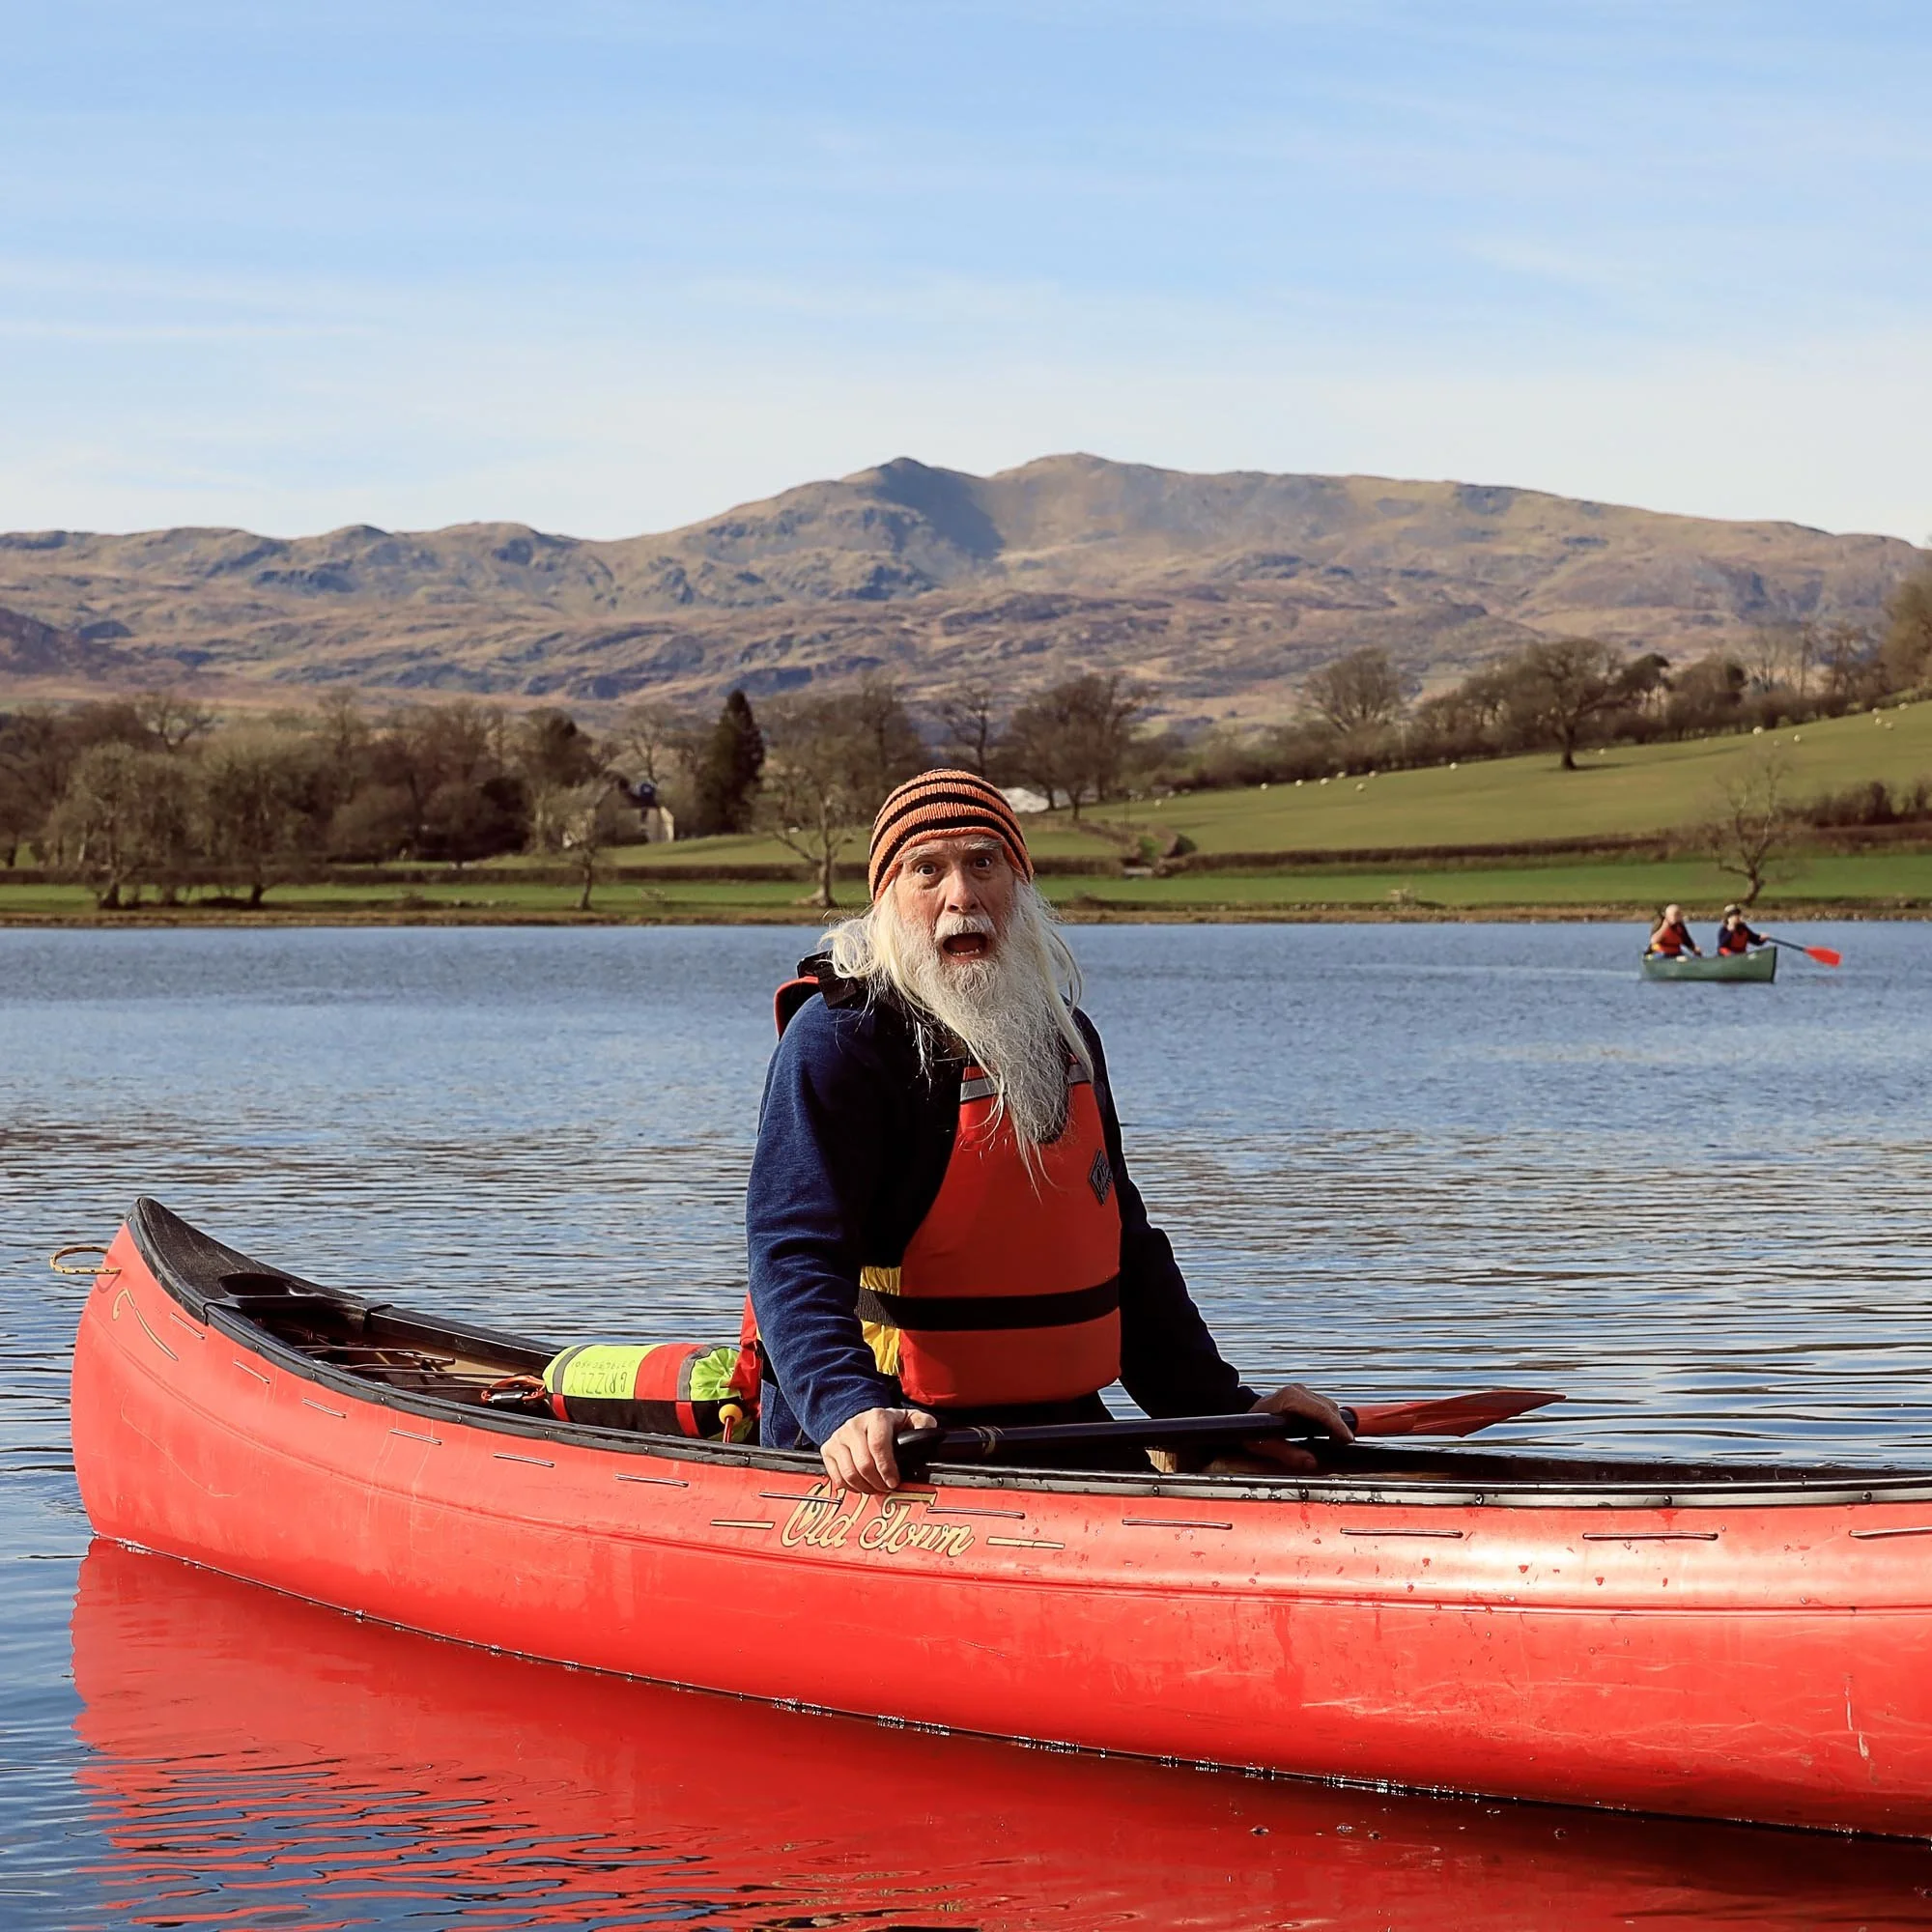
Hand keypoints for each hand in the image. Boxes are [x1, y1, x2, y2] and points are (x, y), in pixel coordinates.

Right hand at [820, 1406, 937, 1493]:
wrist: (862, 1419)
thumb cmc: (890, 1425)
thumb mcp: (911, 1419)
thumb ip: (924, 1425)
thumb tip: (929, 1436)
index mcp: (877, 1417)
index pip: (878, 1444)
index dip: (886, 1467)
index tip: (894, 1482)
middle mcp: (854, 1425)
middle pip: (863, 1463)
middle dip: (877, 1482)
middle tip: (887, 1488)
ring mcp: (838, 1437)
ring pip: (849, 1473)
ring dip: (864, 1487)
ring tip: (876, 1488)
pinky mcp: (827, 1449)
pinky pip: (836, 1477)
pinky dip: (850, 1487)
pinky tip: (862, 1485)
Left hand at [1243, 1383, 1355, 1472]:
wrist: (1242, 1416)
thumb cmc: (1250, 1428)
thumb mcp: (1265, 1445)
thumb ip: (1288, 1454)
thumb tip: (1311, 1463)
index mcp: (1289, 1398)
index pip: (1321, 1410)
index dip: (1336, 1425)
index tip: (1347, 1438)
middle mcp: (1296, 1391)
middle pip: (1328, 1407)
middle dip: (1338, 1426)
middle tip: (1343, 1444)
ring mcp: (1300, 1391)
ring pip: (1328, 1405)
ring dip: (1334, 1422)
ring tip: (1336, 1440)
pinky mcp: (1303, 1396)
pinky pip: (1323, 1406)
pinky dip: (1328, 1419)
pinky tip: (1327, 1432)